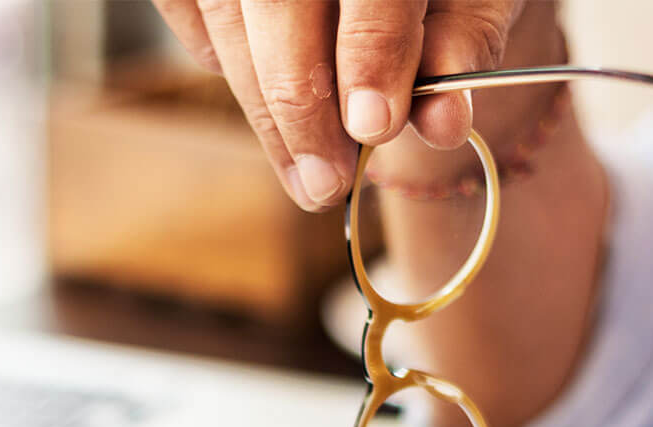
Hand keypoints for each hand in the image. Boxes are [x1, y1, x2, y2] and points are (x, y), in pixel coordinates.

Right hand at [151, 0, 538, 209]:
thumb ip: (464, 42)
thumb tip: (444, 123)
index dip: (370, 58)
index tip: (375, 131)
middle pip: (280, 8)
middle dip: (302, 108)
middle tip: (328, 183)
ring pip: (228, 21)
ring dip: (262, 109)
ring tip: (304, 171)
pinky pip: (188, 11)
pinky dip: (219, 59)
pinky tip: (262, 98)